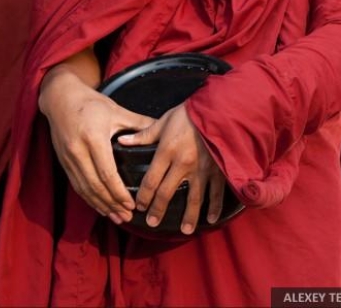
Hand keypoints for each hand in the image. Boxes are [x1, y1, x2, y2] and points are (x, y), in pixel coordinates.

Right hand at [39, 69, 155, 224]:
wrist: (59, 97)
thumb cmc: (89, 102)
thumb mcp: (115, 110)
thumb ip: (139, 124)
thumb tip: (162, 132)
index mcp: (93, 138)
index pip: (107, 173)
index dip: (119, 193)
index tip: (132, 205)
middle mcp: (78, 150)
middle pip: (96, 186)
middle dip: (113, 204)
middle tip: (127, 217)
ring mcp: (68, 158)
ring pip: (85, 189)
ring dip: (101, 206)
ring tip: (117, 218)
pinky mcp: (63, 161)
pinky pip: (76, 185)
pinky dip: (89, 199)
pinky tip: (99, 207)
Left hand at [117, 103, 225, 234]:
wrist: (215, 111)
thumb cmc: (186, 115)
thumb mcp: (162, 122)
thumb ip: (143, 136)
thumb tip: (122, 141)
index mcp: (166, 152)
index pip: (151, 179)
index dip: (143, 195)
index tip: (138, 207)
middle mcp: (183, 164)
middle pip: (168, 193)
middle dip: (159, 209)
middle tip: (152, 223)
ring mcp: (201, 170)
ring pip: (193, 198)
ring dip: (188, 216)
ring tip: (184, 230)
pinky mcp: (217, 170)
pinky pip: (216, 193)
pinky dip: (214, 207)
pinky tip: (211, 220)